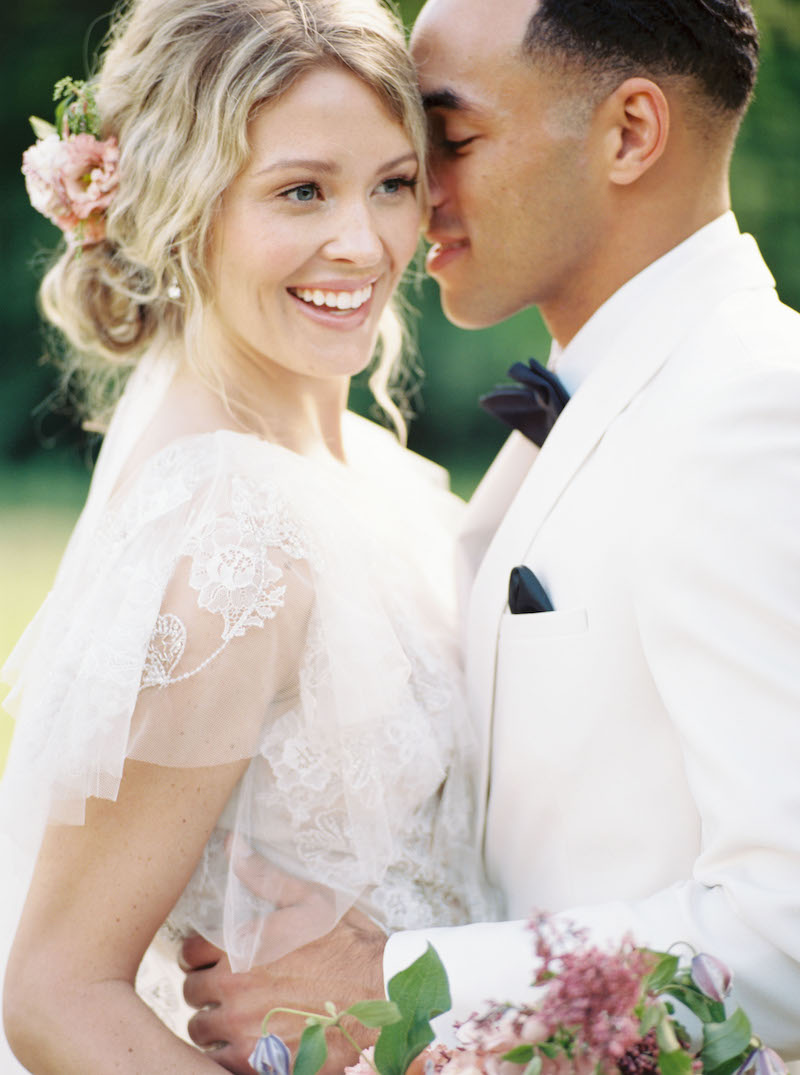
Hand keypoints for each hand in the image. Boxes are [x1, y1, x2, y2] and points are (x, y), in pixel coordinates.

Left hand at [181, 843, 386, 1073]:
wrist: (384, 993)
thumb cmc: (348, 943)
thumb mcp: (309, 899)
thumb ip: (264, 877)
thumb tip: (232, 846)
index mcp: (241, 945)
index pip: (189, 952)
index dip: (199, 953)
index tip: (212, 958)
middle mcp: (235, 988)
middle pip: (191, 992)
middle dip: (206, 989)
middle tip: (229, 988)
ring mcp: (245, 1030)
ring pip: (201, 1031)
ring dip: (215, 1024)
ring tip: (241, 1016)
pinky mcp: (261, 1064)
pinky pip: (220, 1063)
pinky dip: (231, 1054)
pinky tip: (254, 1041)